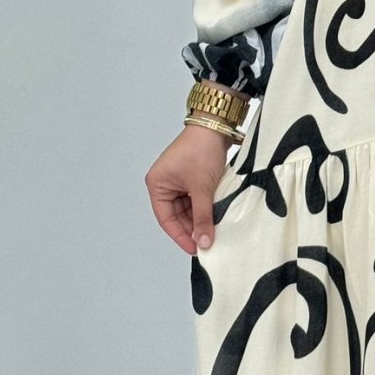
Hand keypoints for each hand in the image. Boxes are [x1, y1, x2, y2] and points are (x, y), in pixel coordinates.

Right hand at [144, 121, 235, 256]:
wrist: (217, 125)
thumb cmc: (201, 149)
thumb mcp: (202, 189)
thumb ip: (203, 217)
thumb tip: (204, 241)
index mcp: (157, 184)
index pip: (166, 219)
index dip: (180, 236)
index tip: (194, 249)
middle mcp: (165, 183)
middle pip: (177, 215)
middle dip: (192, 228)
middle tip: (207, 243)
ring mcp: (179, 180)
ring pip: (188, 208)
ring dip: (200, 218)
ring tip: (213, 231)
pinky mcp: (192, 177)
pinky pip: (196, 199)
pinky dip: (205, 207)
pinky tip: (215, 217)